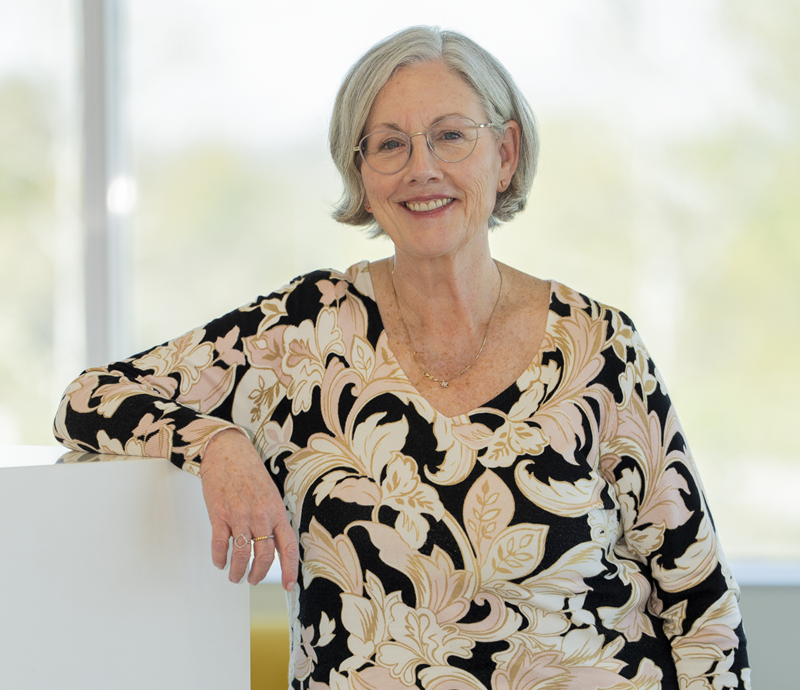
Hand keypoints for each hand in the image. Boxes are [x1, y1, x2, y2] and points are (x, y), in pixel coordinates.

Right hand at [199, 428, 298, 588]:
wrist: (228, 452)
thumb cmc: (250, 472)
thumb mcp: (271, 494)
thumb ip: (273, 518)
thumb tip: (276, 544)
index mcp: (276, 511)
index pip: (287, 546)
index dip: (289, 569)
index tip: (288, 584)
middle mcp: (260, 515)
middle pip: (264, 556)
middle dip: (259, 574)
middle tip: (254, 579)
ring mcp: (239, 516)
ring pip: (241, 555)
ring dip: (238, 571)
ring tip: (235, 576)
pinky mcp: (219, 515)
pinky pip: (221, 545)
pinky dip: (220, 558)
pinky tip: (220, 562)